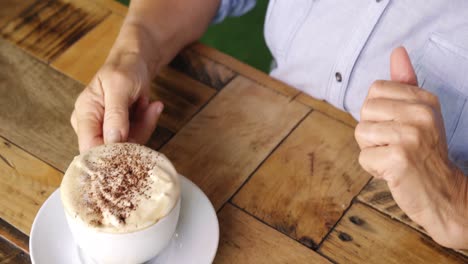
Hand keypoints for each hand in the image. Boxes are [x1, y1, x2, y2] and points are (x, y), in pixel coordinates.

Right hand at [71, 52, 162, 152]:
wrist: (135, 62)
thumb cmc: (123, 70)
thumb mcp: (120, 87)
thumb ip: (116, 114)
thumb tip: (113, 141)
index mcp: (84, 114)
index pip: (90, 147)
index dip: (110, 154)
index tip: (134, 145)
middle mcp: (92, 126)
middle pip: (112, 150)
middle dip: (136, 134)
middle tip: (149, 111)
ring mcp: (107, 130)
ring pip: (128, 146)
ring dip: (145, 127)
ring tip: (151, 105)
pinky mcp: (121, 132)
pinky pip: (137, 138)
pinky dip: (147, 124)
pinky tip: (151, 107)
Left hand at [355, 47, 467, 247]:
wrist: (444, 193)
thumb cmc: (424, 153)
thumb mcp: (419, 114)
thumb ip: (405, 84)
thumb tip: (398, 51)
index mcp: (425, 100)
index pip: (375, 90)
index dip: (377, 112)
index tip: (396, 128)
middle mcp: (421, 114)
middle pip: (365, 110)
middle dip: (371, 132)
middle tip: (394, 146)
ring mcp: (410, 136)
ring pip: (361, 133)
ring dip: (371, 150)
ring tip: (394, 157)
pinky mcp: (399, 159)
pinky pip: (363, 157)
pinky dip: (373, 168)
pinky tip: (393, 171)